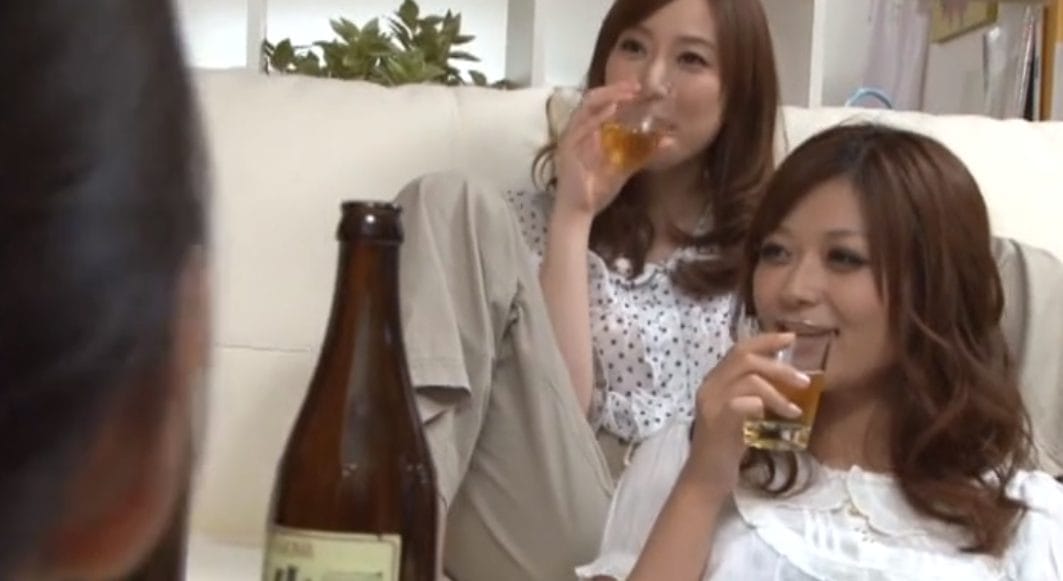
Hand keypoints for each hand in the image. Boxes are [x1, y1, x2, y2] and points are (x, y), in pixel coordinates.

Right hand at [552, 81, 643, 217]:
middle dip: (615, 89)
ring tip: (628, 93)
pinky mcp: (568, 148)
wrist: (580, 211)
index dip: (620, 92)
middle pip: (594, 98)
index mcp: (590, 130)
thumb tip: (669, 140)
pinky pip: (582, 126)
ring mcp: (572, 137)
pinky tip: (612, 110)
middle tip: (637, 87)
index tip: (641, 88)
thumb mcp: (626, 166)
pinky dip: (597, 116)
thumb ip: (643, 152)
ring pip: (587, 106)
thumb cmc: (598, 188)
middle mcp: (579, 129)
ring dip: (608, 96)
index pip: (603, 103)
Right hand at [683, 333, 810, 492]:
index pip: (739, 349)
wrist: (706, 478)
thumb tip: (787, 380)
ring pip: (748, 380)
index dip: (766, 340)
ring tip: (794, 410)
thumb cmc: (728, 447)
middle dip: (779, 367)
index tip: (791, 338)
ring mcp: (711, 404)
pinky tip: (777, 419)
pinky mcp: (717, 423)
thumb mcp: (741, 414)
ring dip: (778, 392)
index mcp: (714, 381)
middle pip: (745, 359)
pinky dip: (763, 405)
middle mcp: (709, 387)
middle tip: (804, 381)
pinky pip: (742, 403)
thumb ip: (755, 394)